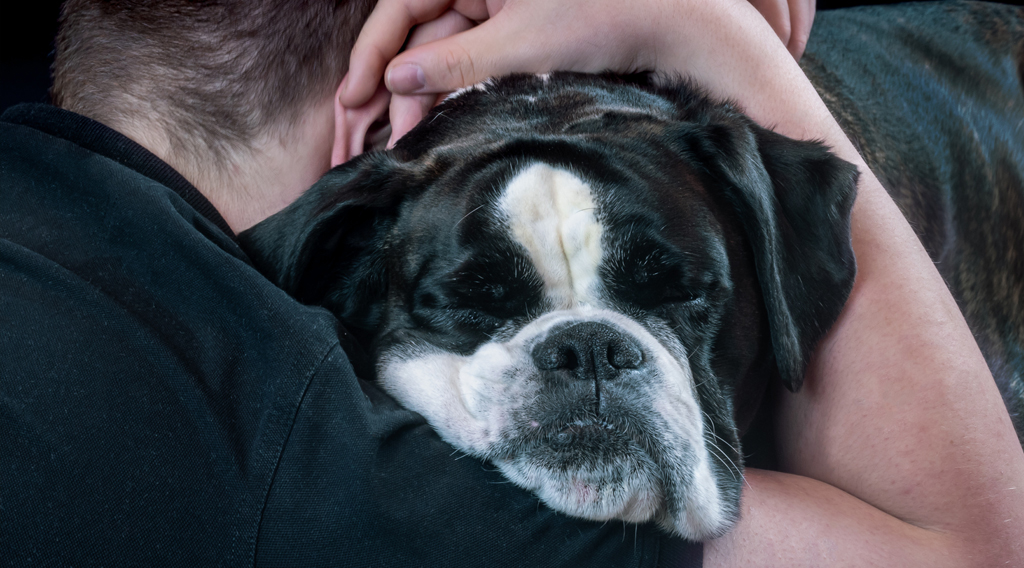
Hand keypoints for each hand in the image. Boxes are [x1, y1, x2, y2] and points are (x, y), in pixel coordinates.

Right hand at [340, 0, 815, 143]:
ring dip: (420, 99)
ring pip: (441, 57)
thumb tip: (394, 82)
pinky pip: (470, 68)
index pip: (401, 6)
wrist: (675, 29)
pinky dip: (452, 98)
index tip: (352, 97)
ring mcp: (500, 15)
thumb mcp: (518, 47)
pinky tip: (433, 130)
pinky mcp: (518, 41)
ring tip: (400, 142)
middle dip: (392, 85)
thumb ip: (452, 64)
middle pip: (416, 35)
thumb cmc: (603, 19)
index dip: (371, 52)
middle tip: (370, 134)